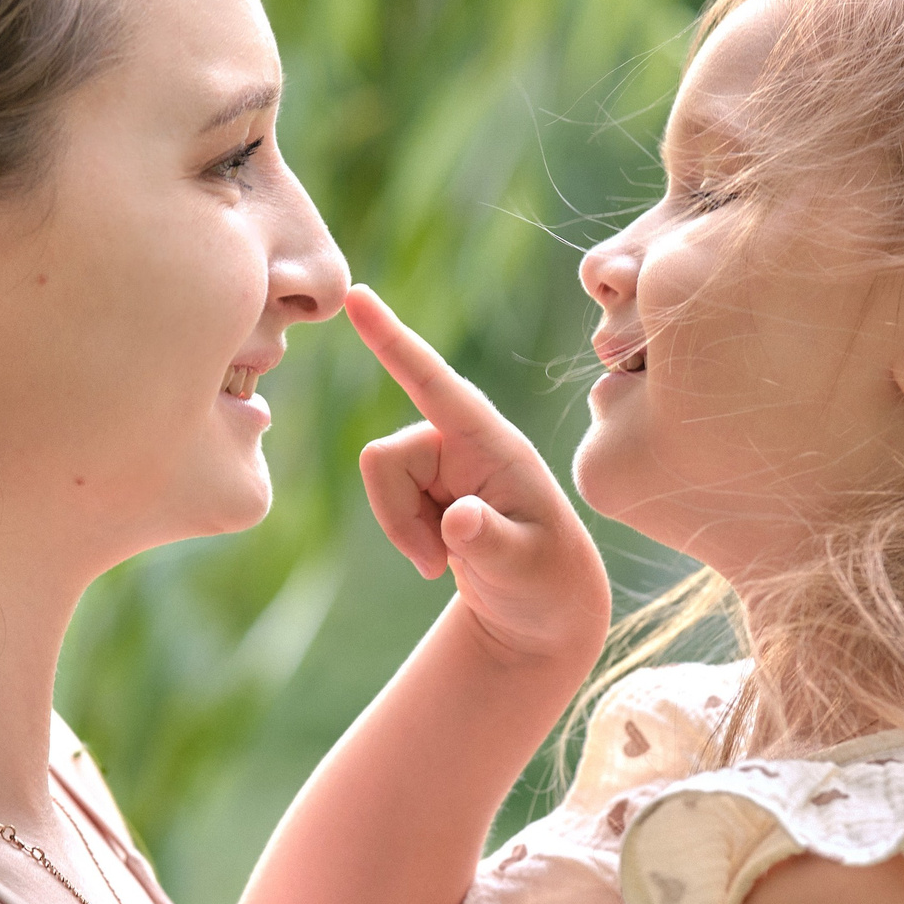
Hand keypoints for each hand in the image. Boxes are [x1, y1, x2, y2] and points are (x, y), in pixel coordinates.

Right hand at [346, 285, 611, 667]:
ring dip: (400, 528)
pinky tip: (439, 555)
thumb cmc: (546, 583)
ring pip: (378, 476)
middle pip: (384, 456)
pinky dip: (403, 533)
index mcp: (495, 444)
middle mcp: (464, 439)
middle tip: (435, 566)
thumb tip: (459, 519)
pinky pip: (384, 497)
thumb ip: (491, 543)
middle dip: (395, 516)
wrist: (542, 607)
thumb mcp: (524, 570)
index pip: (436, 384)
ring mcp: (443, 457)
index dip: (393, 342)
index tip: (357, 296)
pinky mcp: (427, 479)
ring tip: (442, 563)